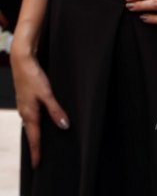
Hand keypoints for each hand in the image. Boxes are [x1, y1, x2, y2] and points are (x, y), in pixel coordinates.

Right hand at [10, 50, 69, 167]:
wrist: (21, 61)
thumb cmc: (33, 76)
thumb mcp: (47, 94)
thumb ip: (55, 110)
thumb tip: (64, 125)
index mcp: (29, 114)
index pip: (34, 138)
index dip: (36, 152)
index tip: (37, 164)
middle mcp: (24, 112)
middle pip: (30, 134)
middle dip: (34, 145)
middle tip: (38, 157)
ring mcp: (23, 105)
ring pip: (29, 124)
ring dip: (34, 134)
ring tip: (39, 142)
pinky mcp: (24, 98)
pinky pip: (29, 116)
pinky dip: (33, 123)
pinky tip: (38, 120)